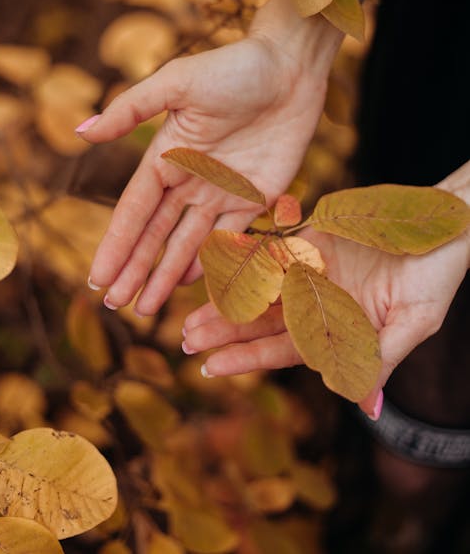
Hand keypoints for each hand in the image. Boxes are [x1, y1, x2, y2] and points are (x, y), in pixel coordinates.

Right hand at [78, 11, 341, 314]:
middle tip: (114, 305)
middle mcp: (190, 179)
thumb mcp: (176, 83)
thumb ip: (131, 110)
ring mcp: (223, 191)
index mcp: (166, 156)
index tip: (97, 278)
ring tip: (145, 307)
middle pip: (156, 235)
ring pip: (188, 243)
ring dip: (166, 275)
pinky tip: (191, 284)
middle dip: (135, 270)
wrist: (290, 68)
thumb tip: (81, 132)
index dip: (116, 245)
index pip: (134, 211)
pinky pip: (231, 238)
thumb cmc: (232, 68)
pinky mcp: (257, 196)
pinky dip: (212, 262)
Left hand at [182, 218, 469, 417]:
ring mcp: (314, 269)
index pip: (286, 348)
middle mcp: (321, 301)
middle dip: (226, 332)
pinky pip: (274, 247)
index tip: (211, 367)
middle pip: (265, 321)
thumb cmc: (436, 276)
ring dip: (228, 299)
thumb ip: (381, 358)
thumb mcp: (414, 322)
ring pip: (262, 287)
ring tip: (191, 314)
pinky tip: (218, 263)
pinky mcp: (314, 237)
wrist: (444, 224)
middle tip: (186, 341)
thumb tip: (364, 406)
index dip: (248, 358)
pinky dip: (246, 256)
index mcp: (339, 327)